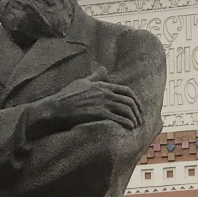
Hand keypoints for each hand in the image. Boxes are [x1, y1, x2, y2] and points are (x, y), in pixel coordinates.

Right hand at [25, 74, 141, 137]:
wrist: (57, 107)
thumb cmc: (67, 95)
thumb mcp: (82, 82)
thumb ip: (95, 76)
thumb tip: (103, 68)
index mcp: (102, 85)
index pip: (126, 90)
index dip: (135, 100)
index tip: (138, 108)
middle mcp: (105, 93)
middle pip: (129, 101)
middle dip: (137, 111)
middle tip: (140, 119)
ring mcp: (102, 103)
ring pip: (126, 109)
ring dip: (134, 118)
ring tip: (136, 125)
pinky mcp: (99, 114)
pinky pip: (118, 118)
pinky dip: (127, 122)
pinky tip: (130, 127)